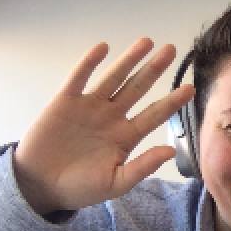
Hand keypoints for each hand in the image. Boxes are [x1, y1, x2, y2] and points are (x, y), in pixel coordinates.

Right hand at [12, 38, 197, 215]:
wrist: (41, 185)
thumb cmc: (79, 188)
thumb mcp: (115, 183)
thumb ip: (141, 167)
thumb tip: (169, 152)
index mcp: (126, 136)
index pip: (154, 115)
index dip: (171, 101)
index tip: (190, 88)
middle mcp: (111, 117)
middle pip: (137, 88)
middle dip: (153, 69)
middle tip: (171, 49)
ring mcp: (89, 107)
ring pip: (113, 78)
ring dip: (129, 59)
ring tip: (146, 42)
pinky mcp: (65, 101)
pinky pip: (79, 77)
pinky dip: (90, 62)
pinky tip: (103, 48)